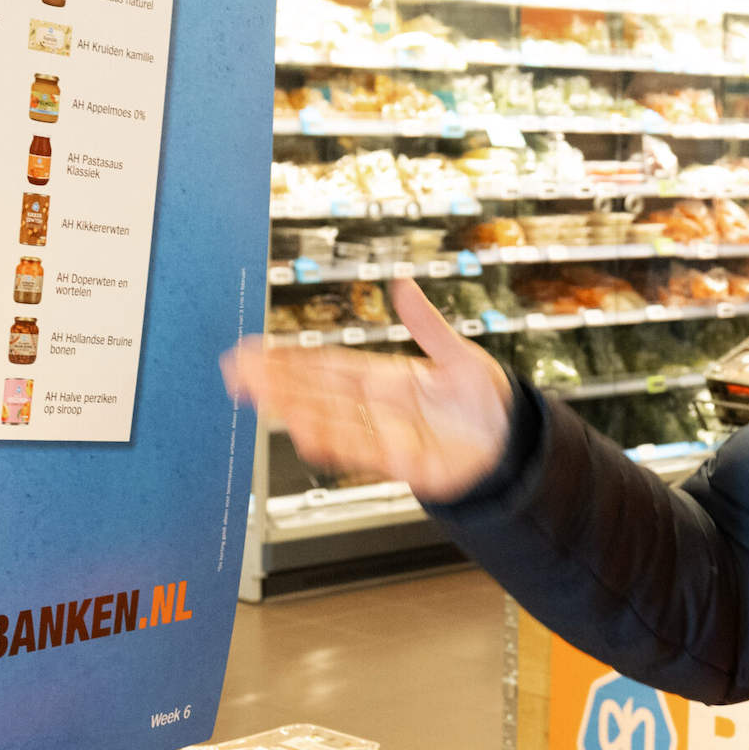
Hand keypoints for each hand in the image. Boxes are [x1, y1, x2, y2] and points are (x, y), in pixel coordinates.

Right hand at [221, 279, 514, 503]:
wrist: (512, 442)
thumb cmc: (485, 399)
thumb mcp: (458, 354)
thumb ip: (428, 325)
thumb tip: (403, 286)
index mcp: (384, 378)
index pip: (326, 366)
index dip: (289, 359)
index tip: (252, 351)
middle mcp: (377, 408)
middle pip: (318, 394)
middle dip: (277, 384)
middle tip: (237, 372)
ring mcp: (387, 436)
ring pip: (333, 423)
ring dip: (298, 412)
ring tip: (264, 401)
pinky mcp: (406, 463)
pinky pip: (365, 453)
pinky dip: (338, 444)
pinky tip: (307, 434)